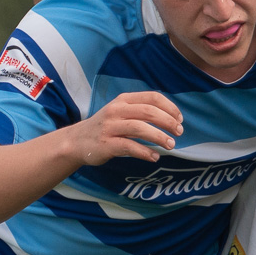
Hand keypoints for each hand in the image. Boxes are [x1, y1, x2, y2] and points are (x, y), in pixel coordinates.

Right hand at [64, 91, 184, 164]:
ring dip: (159, 136)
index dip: (170, 107)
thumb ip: (140, 111)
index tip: (179, 119)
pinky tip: (154, 157)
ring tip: (171, 145)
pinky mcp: (106, 144)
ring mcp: (110, 127)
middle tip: (179, 132)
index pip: (152, 97)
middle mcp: (116, 110)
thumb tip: (170, 118)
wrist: (76, 142)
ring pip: (140, 128)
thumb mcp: (120, 112)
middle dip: (168, 122)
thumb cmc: (105, 127)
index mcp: (123, 100)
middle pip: (148, 112)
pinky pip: (129, 146)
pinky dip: (145, 152)